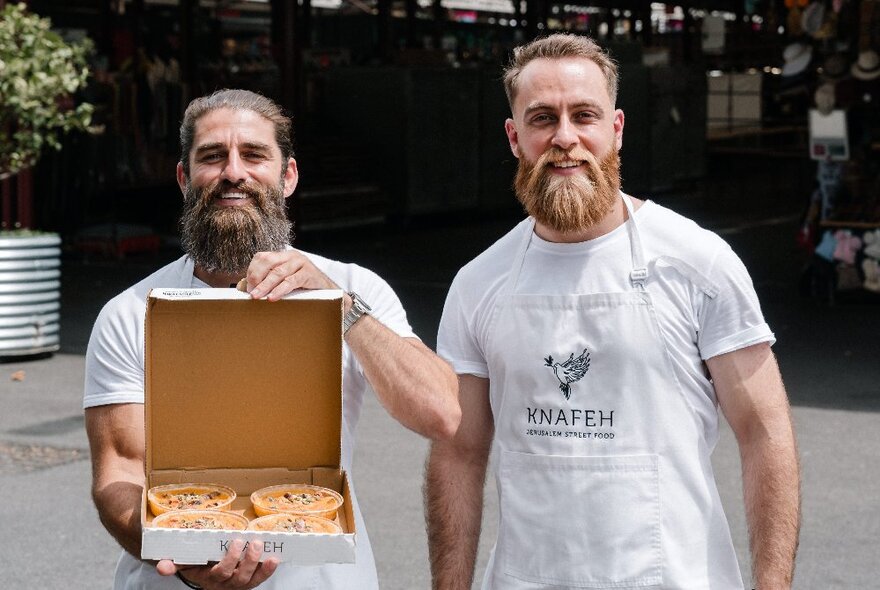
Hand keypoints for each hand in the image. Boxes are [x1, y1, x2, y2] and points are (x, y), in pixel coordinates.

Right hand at [156, 539, 278, 588]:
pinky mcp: (249, 582)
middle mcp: (225, 584)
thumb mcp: (185, 565)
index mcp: (210, 578)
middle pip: (238, 577)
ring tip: (264, 549)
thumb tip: (161, 566)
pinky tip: (274, 560)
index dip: (230, 560)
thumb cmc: (198, 566)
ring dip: (259, 566)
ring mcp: (238, 585)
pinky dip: (267, 571)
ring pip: (249, 580)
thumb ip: (174, 565)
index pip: (220, 572)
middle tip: (253, 542)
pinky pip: (259, 580)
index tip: (235, 542)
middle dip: (247, 560)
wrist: (206, 577)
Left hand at [243, 250, 338, 300]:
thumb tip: (244, 288)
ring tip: (257, 297)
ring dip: (265, 286)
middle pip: (267, 261)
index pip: (262, 257)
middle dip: (256, 277)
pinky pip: (291, 281)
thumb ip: (268, 282)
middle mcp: (291, 256)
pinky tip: (273, 298)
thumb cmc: (304, 289)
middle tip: (251, 293)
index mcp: (283, 256)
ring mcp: (301, 263)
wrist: (330, 293)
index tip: (246, 287)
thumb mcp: (285, 282)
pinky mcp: (309, 273)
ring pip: (278, 272)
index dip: (252, 271)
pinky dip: (280, 290)